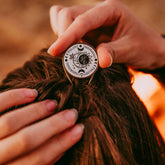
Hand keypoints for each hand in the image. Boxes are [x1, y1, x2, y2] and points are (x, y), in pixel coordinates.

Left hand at [0, 88, 83, 164]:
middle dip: (54, 126)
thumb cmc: (5, 160)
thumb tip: (61, 148)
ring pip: (12, 122)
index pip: (38, 159)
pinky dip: (15, 96)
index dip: (61, 144)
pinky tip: (32, 93)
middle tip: (72, 114)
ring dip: (37, 111)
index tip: (78, 130)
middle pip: (27, 140)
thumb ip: (36, 162)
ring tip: (54, 104)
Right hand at [48, 0, 164, 68]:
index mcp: (110, 10)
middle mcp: (98, 12)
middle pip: (67, 15)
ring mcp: (91, 22)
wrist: (148, 50)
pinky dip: (66, 40)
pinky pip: (68, 30)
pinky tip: (74, 51)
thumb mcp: (132, 50)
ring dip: (62, 37)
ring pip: (63, 20)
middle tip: (67, 57)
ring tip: (71, 54)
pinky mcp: (88, 32)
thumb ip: (114, 53)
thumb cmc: (144, 47)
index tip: (54, 52)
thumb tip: (98, 61)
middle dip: (63, 36)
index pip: (82, 20)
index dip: (66, 36)